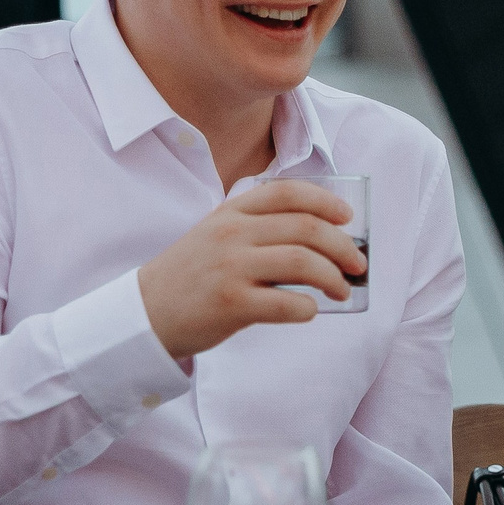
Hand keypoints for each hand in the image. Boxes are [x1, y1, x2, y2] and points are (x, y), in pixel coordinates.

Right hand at [137, 181, 364, 361]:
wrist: (146, 312)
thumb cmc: (191, 275)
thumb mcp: (217, 234)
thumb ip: (257, 227)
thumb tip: (320, 237)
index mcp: (231, 211)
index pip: (287, 192)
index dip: (325, 201)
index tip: (347, 217)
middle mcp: (232, 233)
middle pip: (306, 228)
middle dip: (343, 246)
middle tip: (357, 264)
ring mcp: (231, 268)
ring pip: (303, 263)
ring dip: (334, 278)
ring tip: (342, 290)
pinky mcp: (231, 304)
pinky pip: (287, 303)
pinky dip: (308, 308)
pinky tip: (308, 311)